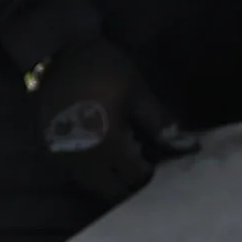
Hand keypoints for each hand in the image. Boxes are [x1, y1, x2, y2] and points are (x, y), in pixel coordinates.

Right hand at [28, 35, 183, 201]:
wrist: (58, 51)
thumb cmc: (103, 70)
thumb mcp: (137, 93)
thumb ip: (160, 123)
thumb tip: (188, 146)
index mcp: (110, 145)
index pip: (136, 176)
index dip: (152, 174)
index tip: (162, 166)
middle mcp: (86, 158)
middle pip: (112, 190)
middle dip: (129, 185)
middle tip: (143, 169)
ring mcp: (66, 155)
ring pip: (92, 185)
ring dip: (109, 181)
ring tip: (123, 165)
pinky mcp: (52, 148)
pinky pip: (75, 172)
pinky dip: (92, 172)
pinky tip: (102, 157)